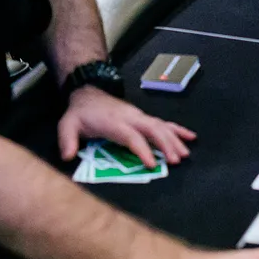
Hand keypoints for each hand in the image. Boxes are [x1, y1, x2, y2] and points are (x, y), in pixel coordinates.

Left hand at [57, 86, 195, 168]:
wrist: (88, 93)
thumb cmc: (80, 113)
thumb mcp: (67, 124)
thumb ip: (67, 141)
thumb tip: (68, 157)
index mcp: (114, 122)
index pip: (131, 136)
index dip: (142, 150)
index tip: (151, 165)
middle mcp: (131, 118)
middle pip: (153, 129)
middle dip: (166, 144)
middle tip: (176, 161)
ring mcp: (139, 117)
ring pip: (161, 126)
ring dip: (174, 140)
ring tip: (184, 155)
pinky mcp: (143, 118)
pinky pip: (164, 123)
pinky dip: (178, 130)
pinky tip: (190, 137)